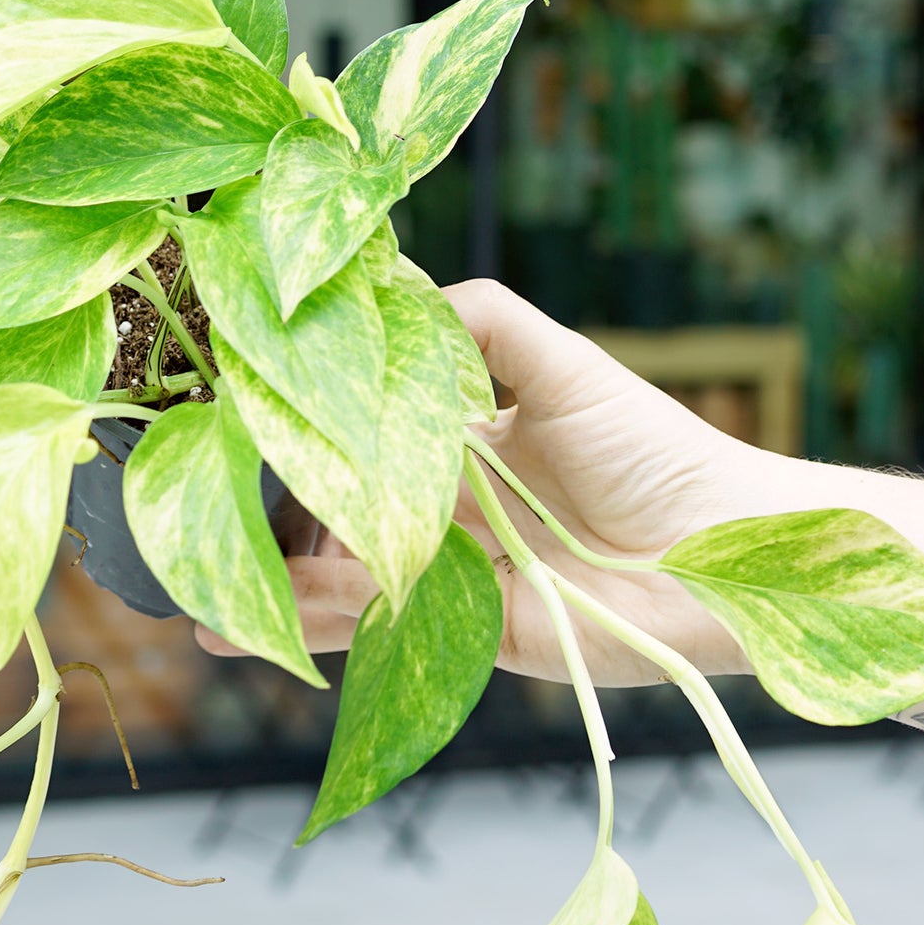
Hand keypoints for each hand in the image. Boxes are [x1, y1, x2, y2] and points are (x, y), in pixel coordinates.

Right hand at [198, 280, 792, 684]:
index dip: (303, 435)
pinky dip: (316, 626)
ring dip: (273, 584)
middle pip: (340, 515)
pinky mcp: (471, 633)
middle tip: (195, 509)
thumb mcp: (565, 367)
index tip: (234, 421)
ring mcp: (456, 576)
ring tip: (200, 586)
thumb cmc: (656, 449)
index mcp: (463, 447)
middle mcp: (448, 513)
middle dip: (269, 519)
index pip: (365, 439)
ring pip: (344, 578)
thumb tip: (395, 291)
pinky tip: (251, 624)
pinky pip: (385, 627)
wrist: (729, 547)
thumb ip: (485, 323)